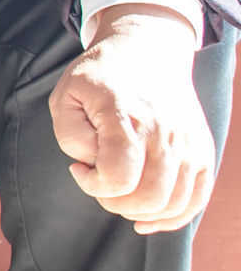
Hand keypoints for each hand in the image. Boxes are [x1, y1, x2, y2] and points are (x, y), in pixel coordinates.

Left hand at [50, 10, 217, 234]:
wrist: (148, 52)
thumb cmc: (101, 76)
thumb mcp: (66, 96)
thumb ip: (70, 136)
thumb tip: (93, 166)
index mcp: (129, 119)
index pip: (117, 179)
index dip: (92, 185)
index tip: (78, 168)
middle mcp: (166, 135)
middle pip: (148, 198)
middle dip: (114, 203)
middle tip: (99, 184)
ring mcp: (190, 145)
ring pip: (174, 204)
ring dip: (141, 212)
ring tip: (120, 194)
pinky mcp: (203, 152)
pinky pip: (197, 199)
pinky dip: (173, 217)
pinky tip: (148, 218)